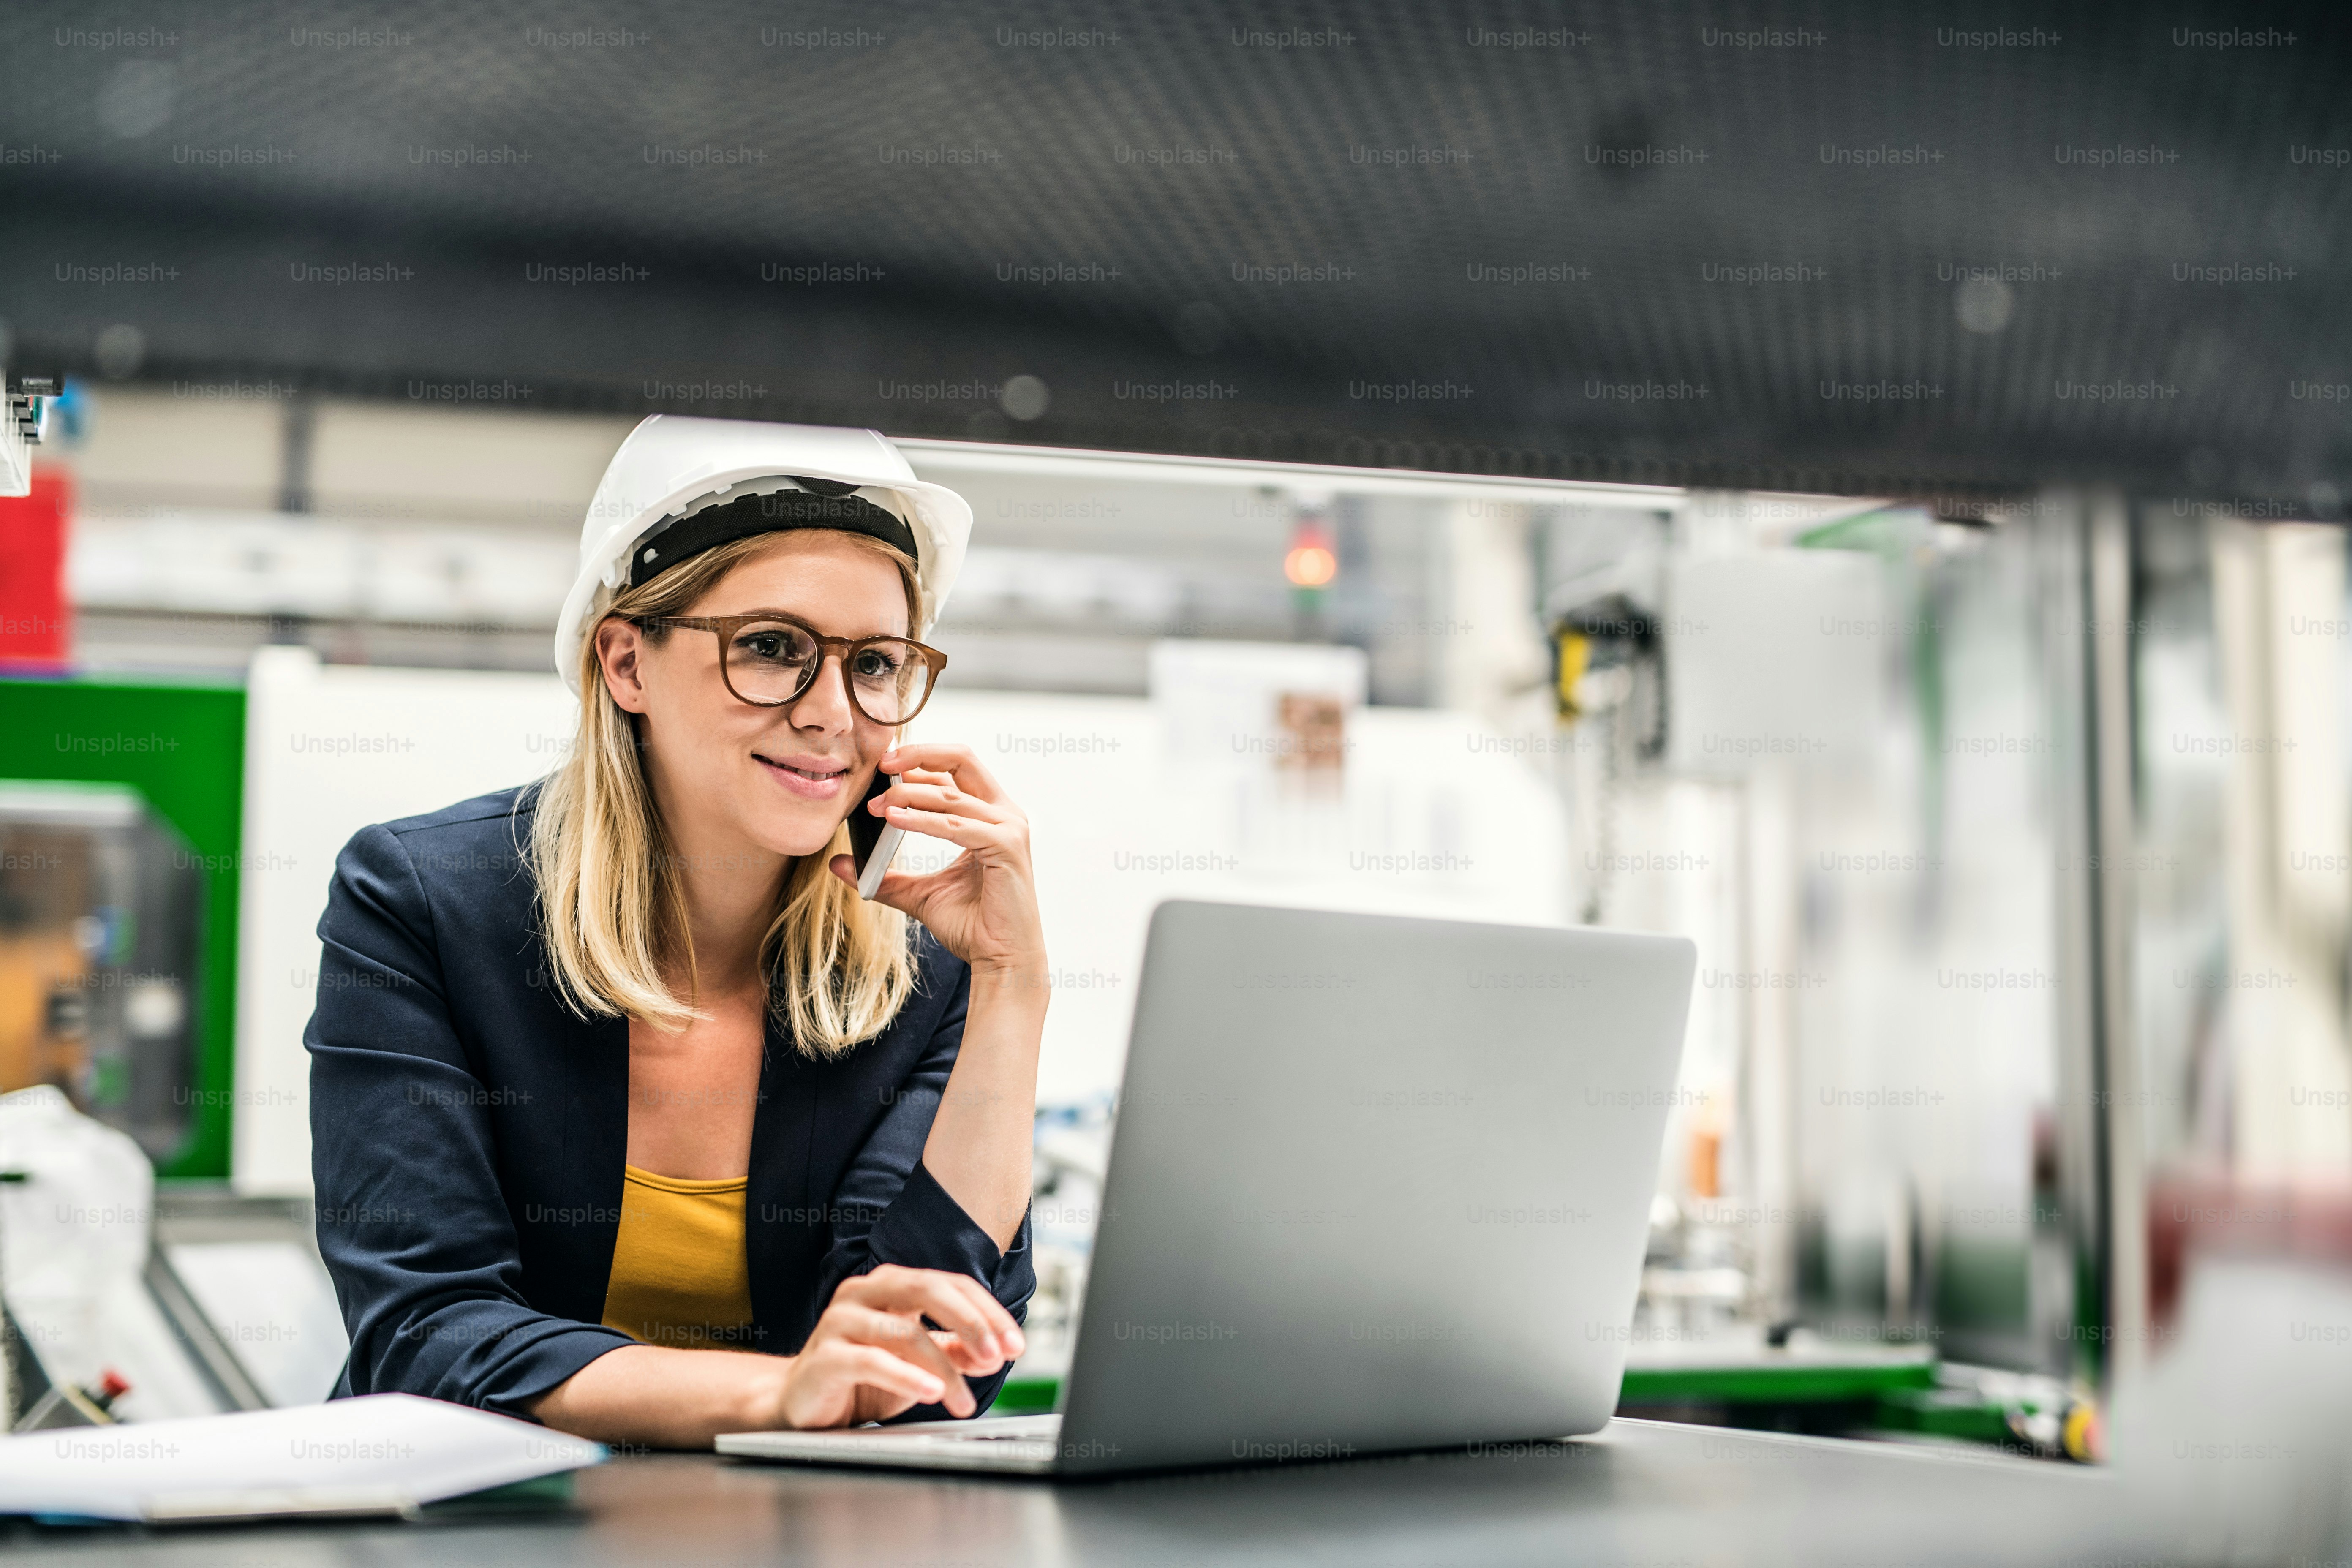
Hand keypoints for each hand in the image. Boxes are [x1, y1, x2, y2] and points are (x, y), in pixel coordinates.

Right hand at [776, 1264, 1026, 1428]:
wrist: (800, 1405)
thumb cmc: (861, 1378)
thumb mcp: (917, 1364)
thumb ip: (953, 1352)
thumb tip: (994, 1353)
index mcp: (891, 1285)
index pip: (950, 1285)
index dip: (987, 1312)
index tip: (1015, 1344)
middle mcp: (864, 1292)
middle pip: (928, 1290)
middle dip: (971, 1322)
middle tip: (999, 1355)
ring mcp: (840, 1321)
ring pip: (905, 1332)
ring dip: (944, 1368)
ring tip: (964, 1401)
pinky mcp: (825, 1357)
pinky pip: (871, 1361)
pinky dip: (906, 1377)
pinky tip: (931, 1393)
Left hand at [831, 742, 1045, 977]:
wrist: (1001, 961)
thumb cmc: (972, 925)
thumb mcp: (920, 894)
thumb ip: (886, 876)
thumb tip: (839, 863)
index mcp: (990, 815)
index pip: (953, 769)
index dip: (917, 760)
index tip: (879, 768)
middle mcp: (1005, 814)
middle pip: (962, 758)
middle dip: (918, 755)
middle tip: (879, 766)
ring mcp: (1010, 829)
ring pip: (952, 794)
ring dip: (908, 795)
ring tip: (876, 806)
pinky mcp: (1007, 847)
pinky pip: (957, 825)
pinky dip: (923, 820)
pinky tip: (894, 820)